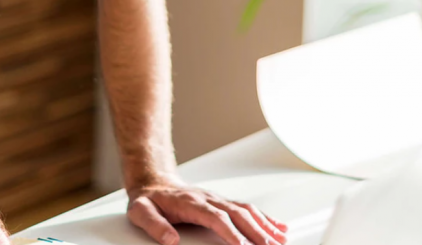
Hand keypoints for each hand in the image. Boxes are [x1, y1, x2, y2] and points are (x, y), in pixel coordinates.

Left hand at [125, 179, 288, 244]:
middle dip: (256, 232)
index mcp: (191, 203)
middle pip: (238, 214)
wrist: (154, 182)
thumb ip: (154, 225)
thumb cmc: (149, 200)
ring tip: (280, 241)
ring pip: (247, 211)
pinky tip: (279, 228)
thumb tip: (170, 240)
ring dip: (265, 226)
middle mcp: (209, 199)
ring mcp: (218, 200)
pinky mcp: (223, 203)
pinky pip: (248, 209)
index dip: (230, 232)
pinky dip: (266, 218)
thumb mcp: (140, 212)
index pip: (215, 217)